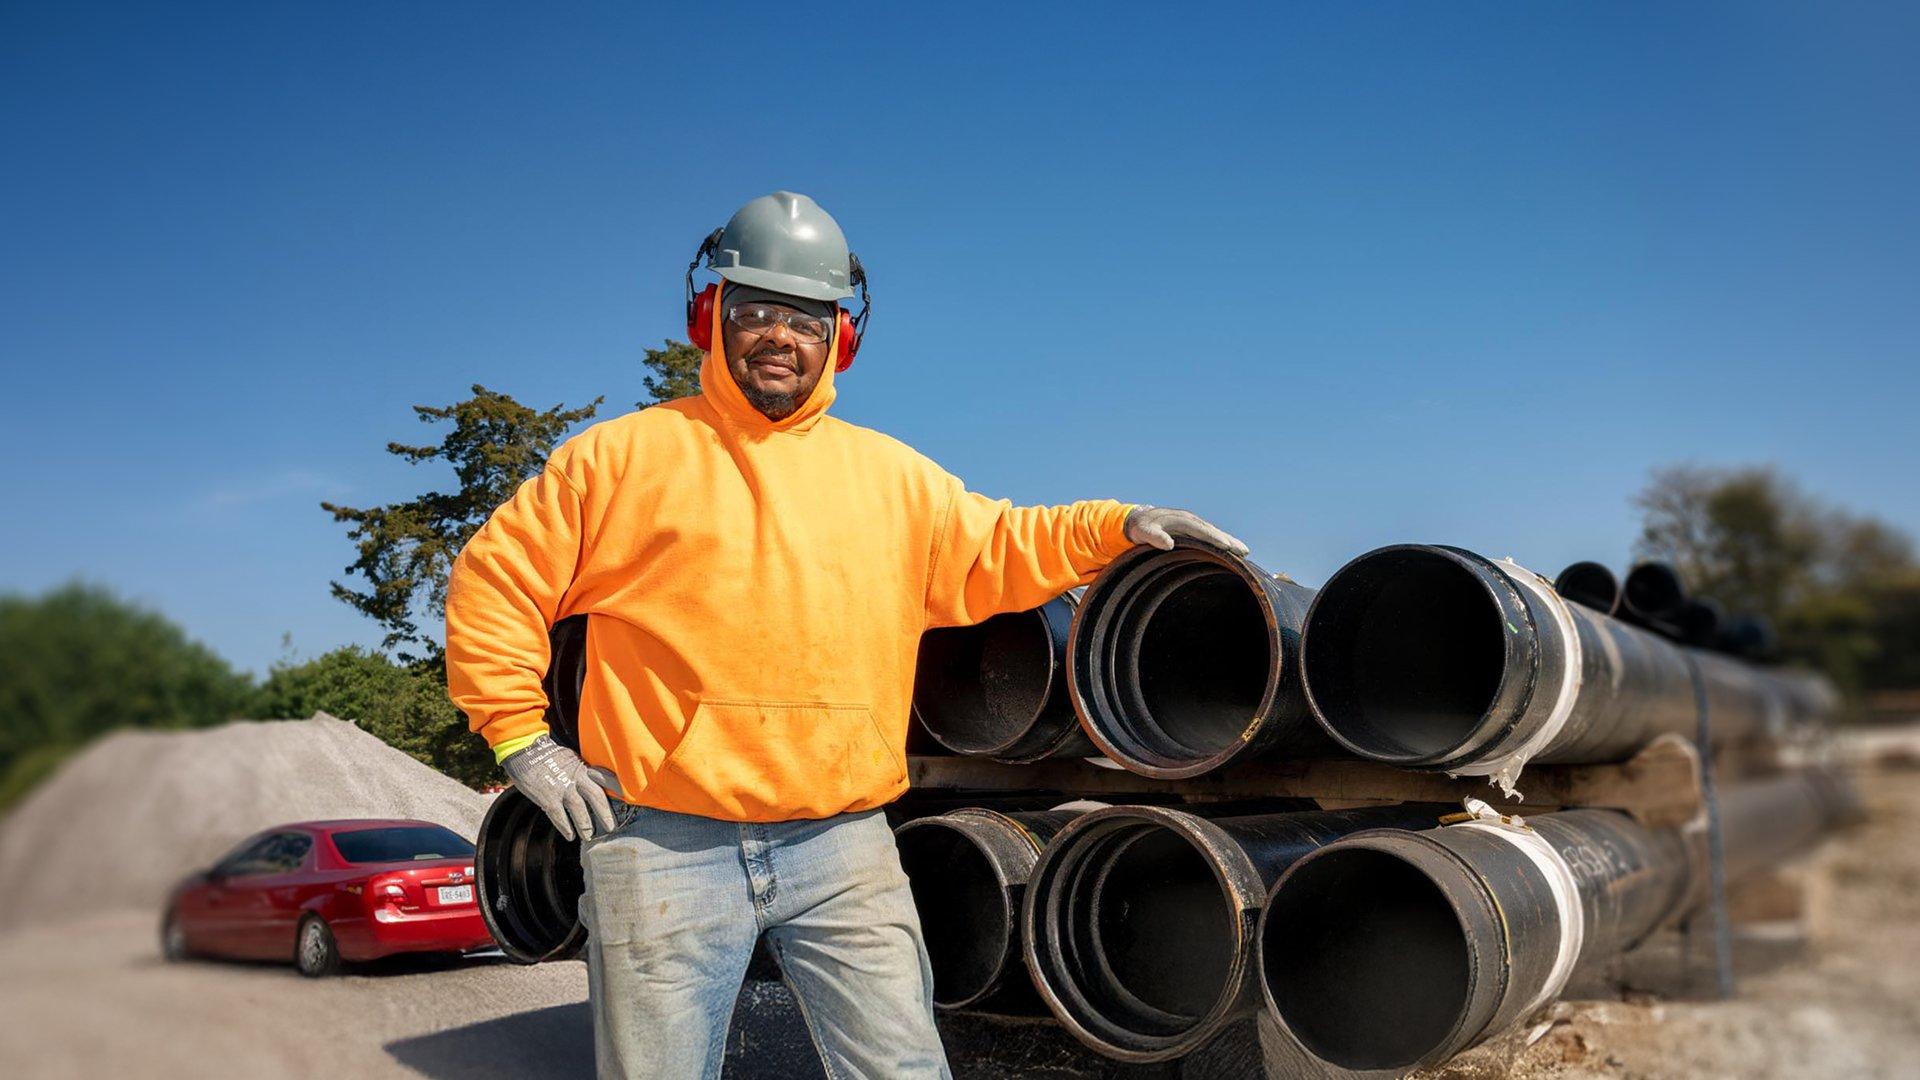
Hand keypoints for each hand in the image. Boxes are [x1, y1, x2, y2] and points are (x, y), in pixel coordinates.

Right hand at [500, 734, 619, 840]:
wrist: (524, 751)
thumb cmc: (547, 755)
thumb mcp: (570, 758)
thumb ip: (582, 770)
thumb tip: (593, 780)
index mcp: (583, 767)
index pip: (606, 777)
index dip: (618, 788)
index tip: (628, 798)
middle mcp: (576, 778)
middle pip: (597, 797)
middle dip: (605, 814)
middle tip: (611, 827)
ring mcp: (562, 788)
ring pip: (580, 810)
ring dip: (586, 825)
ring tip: (589, 836)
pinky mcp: (548, 798)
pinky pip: (559, 817)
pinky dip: (566, 827)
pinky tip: (570, 836)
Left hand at [1123, 506, 1248, 556]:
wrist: (1139, 519)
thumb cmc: (1141, 527)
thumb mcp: (1143, 532)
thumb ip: (1154, 537)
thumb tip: (1167, 543)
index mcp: (1181, 520)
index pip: (1201, 530)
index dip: (1214, 538)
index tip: (1227, 546)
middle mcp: (1191, 520)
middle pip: (1213, 531)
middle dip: (1229, 540)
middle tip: (1244, 551)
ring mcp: (1193, 525)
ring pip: (1214, 533)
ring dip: (1229, 541)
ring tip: (1245, 552)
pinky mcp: (1193, 530)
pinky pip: (1210, 536)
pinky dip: (1222, 542)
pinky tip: (1231, 551)